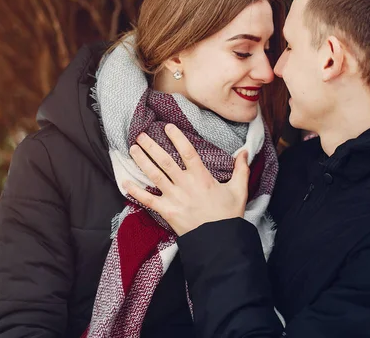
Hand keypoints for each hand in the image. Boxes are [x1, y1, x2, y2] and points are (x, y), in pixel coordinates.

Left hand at [123, 123, 249, 235]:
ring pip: (154, 175)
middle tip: (141, 135)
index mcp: (202, 177)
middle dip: (152, 146)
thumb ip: (241, 169)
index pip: (187, 152)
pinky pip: (147, 200)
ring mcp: (174, 198)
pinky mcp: (166, 211)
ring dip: (142, 161)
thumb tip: (245, 152)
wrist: (218, 242)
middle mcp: (185, 185)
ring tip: (133, 149)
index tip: (167, 127)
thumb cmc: (228, 216)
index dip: (177, 138)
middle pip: (165, 161)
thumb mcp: (239, 191)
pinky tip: (124, 182)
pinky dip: (135, 192)